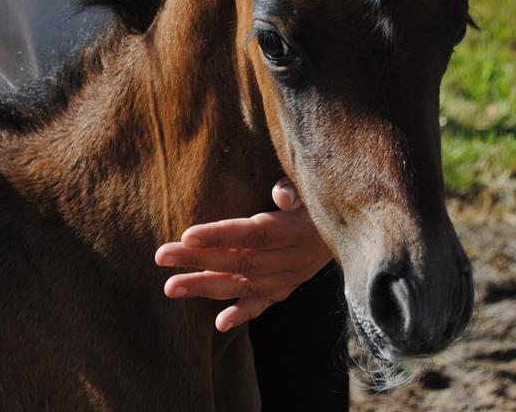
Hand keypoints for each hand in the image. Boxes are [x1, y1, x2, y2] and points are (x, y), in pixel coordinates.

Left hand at [155, 178, 332, 331]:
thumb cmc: (322, 202)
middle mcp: (289, 259)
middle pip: (238, 260)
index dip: (220, 235)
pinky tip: (219, 324)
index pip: (252, 234)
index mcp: (293, 231)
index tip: (186, 235)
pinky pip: (262, 304)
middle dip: (197, 259)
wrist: (354, 233)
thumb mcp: (315, 192)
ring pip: (242, 284)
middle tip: (161, 256)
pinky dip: (242, 314)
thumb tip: (279, 194)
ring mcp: (287, 278)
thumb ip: (296, 192)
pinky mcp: (286, 289)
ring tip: (171, 288)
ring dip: (205, 286)